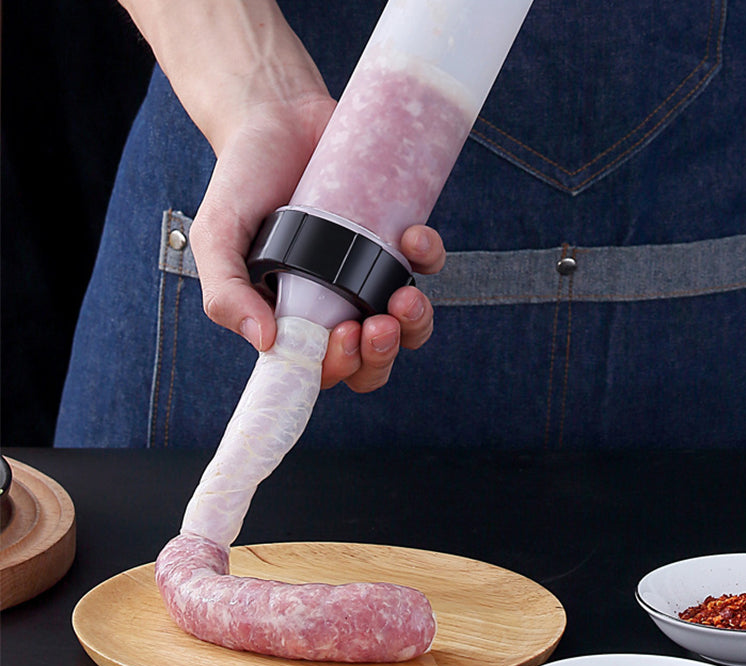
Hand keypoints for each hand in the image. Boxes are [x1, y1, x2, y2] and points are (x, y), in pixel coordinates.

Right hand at [189, 104, 445, 392]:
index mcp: (293, 317)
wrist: (275, 116)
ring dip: (416, 324)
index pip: (323, 368)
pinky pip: (427, 265)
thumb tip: (266, 342)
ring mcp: (369, 274)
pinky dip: (429, 258)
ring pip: (410, 326)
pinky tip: (412, 236)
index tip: (342, 340)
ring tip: (402, 297)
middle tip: (376, 326)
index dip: (341, 368)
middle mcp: (335, 303)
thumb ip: (225, 292)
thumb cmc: (242, 182)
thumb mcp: (216, 236)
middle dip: (381, 355)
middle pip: (372, 360)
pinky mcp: (395, 239)